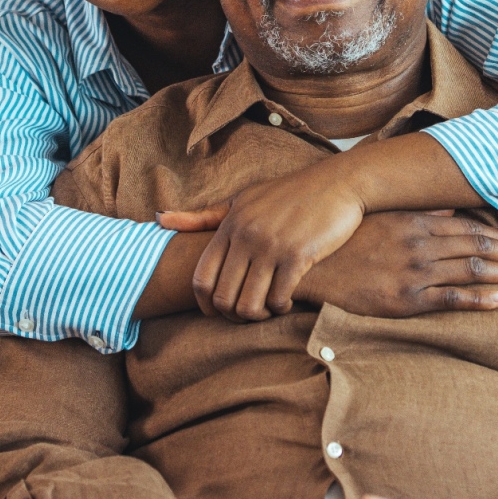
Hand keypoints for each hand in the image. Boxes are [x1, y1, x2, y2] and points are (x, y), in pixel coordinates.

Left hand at [158, 132, 484, 321]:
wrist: (338, 183)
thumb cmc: (287, 194)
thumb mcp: (241, 200)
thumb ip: (202, 217)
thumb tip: (159, 220)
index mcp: (230, 224)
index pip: (201, 278)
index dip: (206, 304)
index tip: (219, 311)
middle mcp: (246, 235)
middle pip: (223, 297)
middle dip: (233, 314)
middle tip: (248, 313)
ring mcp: (272, 245)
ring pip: (249, 304)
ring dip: (257, 315)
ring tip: (267, 309)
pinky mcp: (299, 254)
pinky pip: (279, 298)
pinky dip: (281, 307)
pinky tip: (287, 301)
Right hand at [295, 210, 497, 314]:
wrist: (314, 266)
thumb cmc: (348, 240)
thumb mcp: (383, 216)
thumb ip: (418, 212)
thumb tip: (448, 208)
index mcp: (417, 222)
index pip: (472, 229)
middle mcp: (421, 245)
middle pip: (480, 249)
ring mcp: (415, 273)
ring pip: (473, 271)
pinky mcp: (407, 300)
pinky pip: (451, 299)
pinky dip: (480, 299)